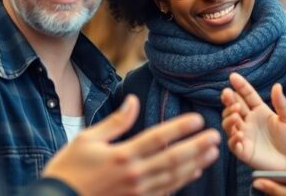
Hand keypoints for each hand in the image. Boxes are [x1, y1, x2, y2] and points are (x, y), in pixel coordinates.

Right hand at [43, 95, 220, 195]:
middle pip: (172, 159)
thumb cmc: (69, 169)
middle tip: (217, 136)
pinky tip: (194, 172)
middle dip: (197, 147)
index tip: (198, 119)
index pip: (157, 138)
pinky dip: (182, 182)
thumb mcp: (87, 138)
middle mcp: (133, 175)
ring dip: (195, 164)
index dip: (180, 129)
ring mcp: (137, 192)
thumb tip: (134, 99)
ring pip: (173, 177)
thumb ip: (116, 121)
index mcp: (121, 155)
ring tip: (213, 153)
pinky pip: (165, 191)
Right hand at [220, 72, 285, 170]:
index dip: (240, 86)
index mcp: (259, 111)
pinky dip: (233, 137)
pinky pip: (232, 143)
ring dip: (229, 117)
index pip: (247, 95)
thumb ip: (281, 103)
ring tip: (236, 114)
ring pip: (229, 123)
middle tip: (227, 94)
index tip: (232, 77)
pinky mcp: (243, 150)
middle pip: (233, 107)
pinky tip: (239, 133)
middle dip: (228, 99)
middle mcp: (249, 121)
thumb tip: (277, 85)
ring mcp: (244, 135)